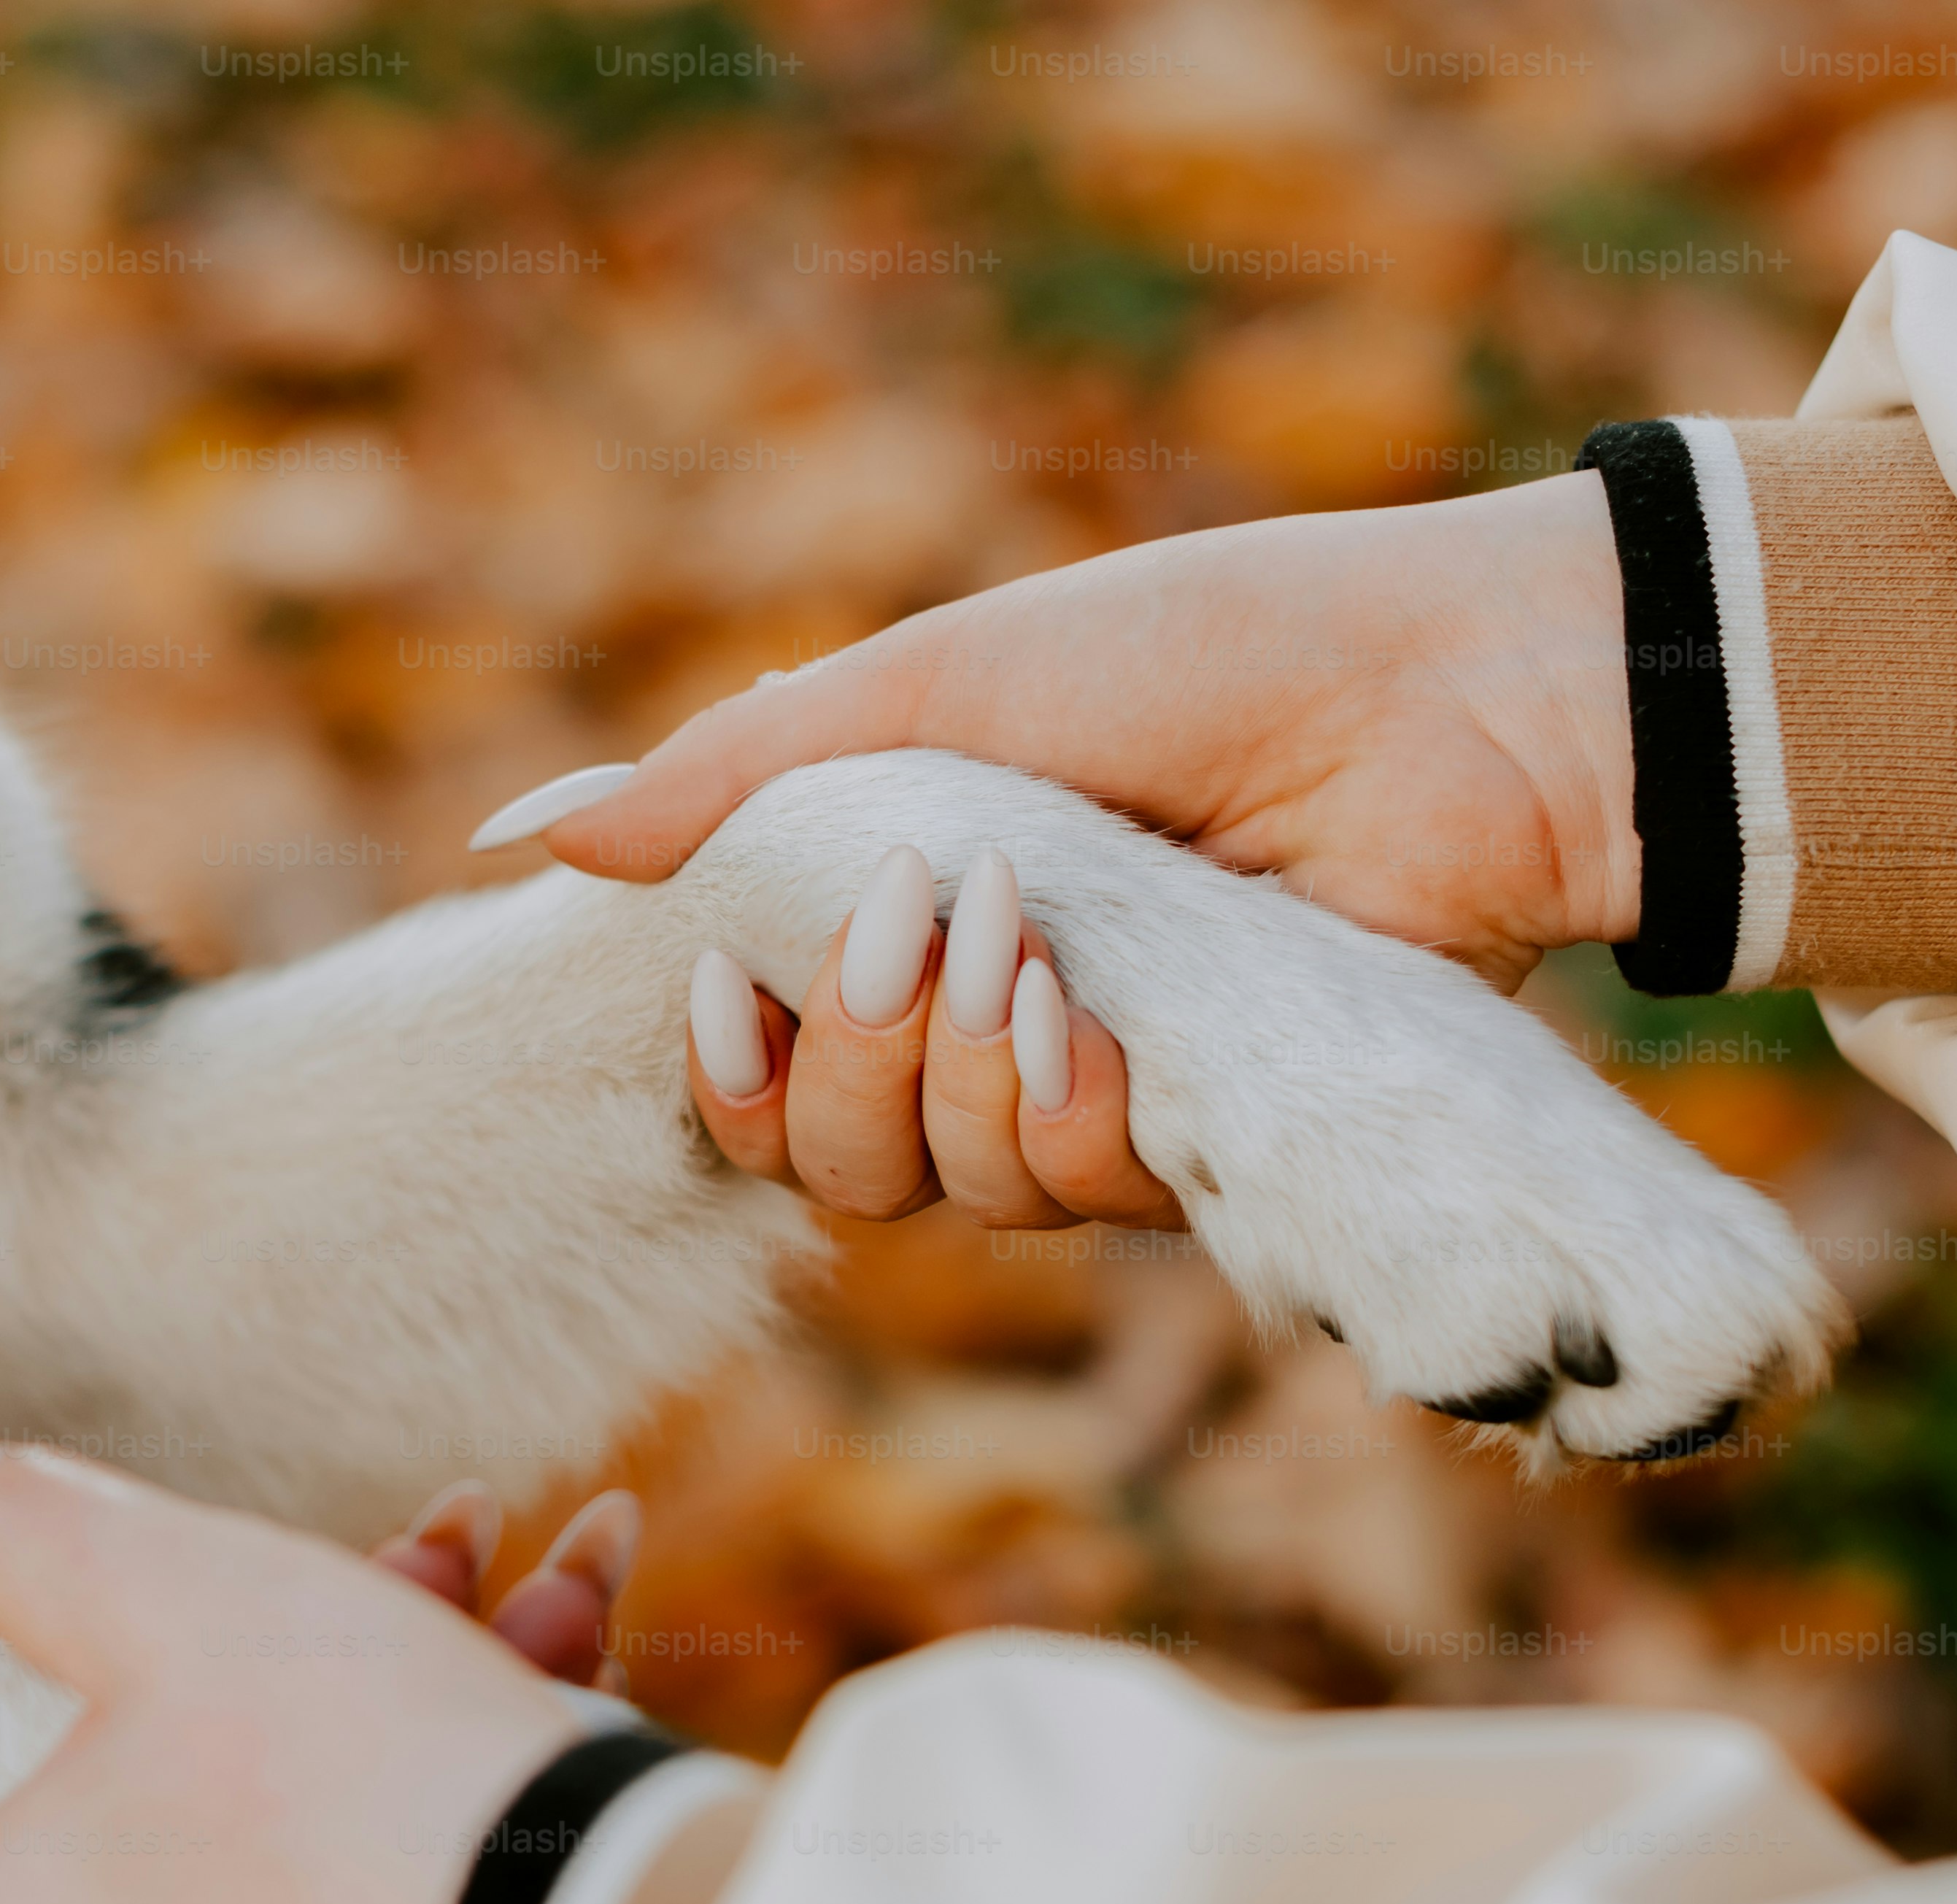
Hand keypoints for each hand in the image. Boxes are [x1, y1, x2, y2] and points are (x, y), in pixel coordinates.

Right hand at [500, 473, 1632, 1222]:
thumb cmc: (1199, 655)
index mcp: (904, 924)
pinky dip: (1059, 1109)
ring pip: (940, 1190)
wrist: (1436, 701)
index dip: (723, 1073)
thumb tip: (520, 838)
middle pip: (829, 1166)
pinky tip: (1101, 1019)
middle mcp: (984, 1033)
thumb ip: (727, 783)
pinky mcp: (1202, 1147)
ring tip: (1031, 936)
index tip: (730, 981)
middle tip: (917, 916)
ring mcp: (1094, 1097)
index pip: (759, 1084)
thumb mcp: (931, 688)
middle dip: (844, 1059)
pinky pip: (1068, 1195)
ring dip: (956, 1071)